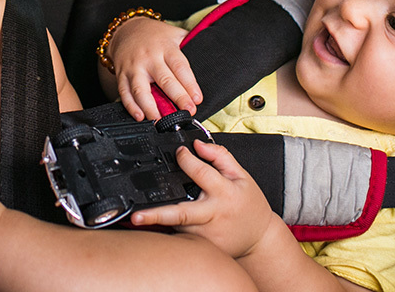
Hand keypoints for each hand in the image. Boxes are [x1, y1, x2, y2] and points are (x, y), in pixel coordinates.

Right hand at [110, 17, 201, 120]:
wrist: (126, 29)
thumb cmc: (155, 35)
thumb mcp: (175, 34)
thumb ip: (190, 44)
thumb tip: (211, 54)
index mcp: (166, 48)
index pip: (180, 67)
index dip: (190, 84)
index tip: (197, 99)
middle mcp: (149, 58)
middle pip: (164, 80)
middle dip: (178, 97)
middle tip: (188, 111)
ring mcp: (134, 67)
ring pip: (141, 90)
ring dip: (151, 108)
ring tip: (160, 121)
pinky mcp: (121, 75)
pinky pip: (125, 93)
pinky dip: (131, 106)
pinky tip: (140, 116)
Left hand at [130, 140, 278, 259]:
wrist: (259, 239)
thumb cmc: (249, 205)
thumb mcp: (242, 176)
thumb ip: (220, 156)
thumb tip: (197, 145)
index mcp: (224, 195)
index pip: (200, 173)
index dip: (186, 159)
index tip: (179, 152)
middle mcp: (212, 217)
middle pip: (180, 214)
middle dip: (156, 216)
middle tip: (135, 217)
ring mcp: (205, 237)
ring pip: (176, 225)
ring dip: (163, 217)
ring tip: (154, 214)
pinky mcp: (201, 248)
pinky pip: (180, 235)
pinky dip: (172, 228)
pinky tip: (176, 223)